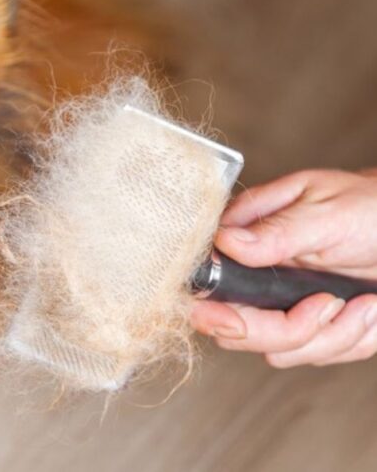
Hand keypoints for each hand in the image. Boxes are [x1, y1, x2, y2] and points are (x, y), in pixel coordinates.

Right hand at [192, 169, 376, 367]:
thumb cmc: (371, 207)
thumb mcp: (328, 213)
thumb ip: (277, 232)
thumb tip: (224, 241)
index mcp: (243, 237)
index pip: (203, 285)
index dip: (211, 311)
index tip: (238, 321)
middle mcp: (253, 275)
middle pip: (234, 331)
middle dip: (288, 330)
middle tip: (329, 302)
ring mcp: (278, 304)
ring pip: (277, 351)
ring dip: (332, 335)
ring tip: (364, 302)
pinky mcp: (307, 327)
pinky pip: (313, 356)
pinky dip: (350, 340)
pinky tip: (367, 309)